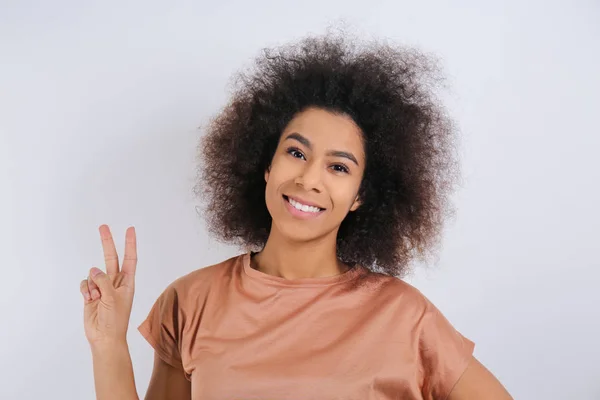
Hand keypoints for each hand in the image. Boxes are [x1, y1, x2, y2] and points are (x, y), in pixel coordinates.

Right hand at [80, 224, 137, 346]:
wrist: (104, 338)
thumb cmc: (115, 319)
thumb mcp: (113, 298)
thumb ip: (104, 281)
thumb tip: (94, 269)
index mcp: (127, 282)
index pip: (130, 258)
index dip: (130, 243)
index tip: (130, 229)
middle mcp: (115, 282)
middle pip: (111, 258)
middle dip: (107, 242)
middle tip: (103, 226)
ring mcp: (102, 288)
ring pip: (94, 274)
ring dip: (93, 285)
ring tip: (97, 299)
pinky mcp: (91, 294)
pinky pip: (85, 284)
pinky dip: (86, 290)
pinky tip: (89, 300)